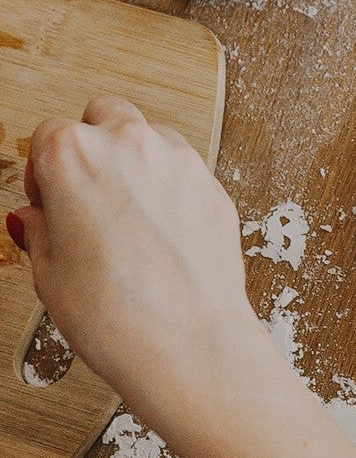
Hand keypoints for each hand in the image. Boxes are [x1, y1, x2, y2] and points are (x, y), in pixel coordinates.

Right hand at [7, 96, 259, 398]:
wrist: (189, 342)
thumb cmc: (118, 313)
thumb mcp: (49, 272)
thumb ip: (40, 230)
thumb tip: (37, 219)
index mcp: (75, 155)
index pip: (48, 134)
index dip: (43, 170)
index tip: (47, 198)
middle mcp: (132, 145)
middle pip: (104, 115)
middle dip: (93, 144)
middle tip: (85, 192)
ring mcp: (181, 162)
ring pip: (151, 136)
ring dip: (136, 160)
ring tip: (125, 215)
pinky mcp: (215, 186)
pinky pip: (185, 170)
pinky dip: (171, 187)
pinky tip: (160, 231)